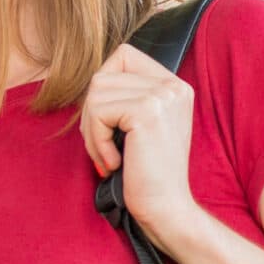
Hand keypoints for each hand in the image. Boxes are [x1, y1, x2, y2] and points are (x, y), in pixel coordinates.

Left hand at [81, 43, 202, 241]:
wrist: (165, 207)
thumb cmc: (145, 173)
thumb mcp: (137, 127)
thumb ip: (124, 98)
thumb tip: (93, 82)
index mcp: (173, 85)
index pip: (123, 56)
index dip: (102, 87)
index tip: (107, 122)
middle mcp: (173, 85)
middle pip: (102, 76)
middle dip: (90, 115)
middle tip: (102, 147)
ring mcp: (163, 96)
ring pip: (95, 93)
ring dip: (91, 131)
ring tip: (108, 156)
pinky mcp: (147, 111)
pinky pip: (98, 113)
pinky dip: (95, 141)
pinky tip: (113, 163)